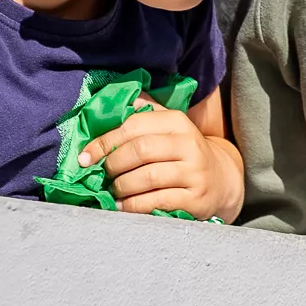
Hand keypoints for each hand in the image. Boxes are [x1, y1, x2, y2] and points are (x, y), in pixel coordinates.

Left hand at [88, 99, 244, 219]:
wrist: (221, 180)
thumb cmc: (182, 152)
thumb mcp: (169, 127)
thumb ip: (143, 113)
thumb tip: (112, 98)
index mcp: (177, 122)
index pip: (133, 126)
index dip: (104, 142)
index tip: (85, 157)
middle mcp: (189, 144)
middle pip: (140, 151)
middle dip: (113, 165)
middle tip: (104, 175)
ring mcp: (195, 173)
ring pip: (147, 178)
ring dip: (121, 187)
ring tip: (114, 191)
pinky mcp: (196, 199)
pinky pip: (157, 202)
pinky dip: (133, 206)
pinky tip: (123, 206)